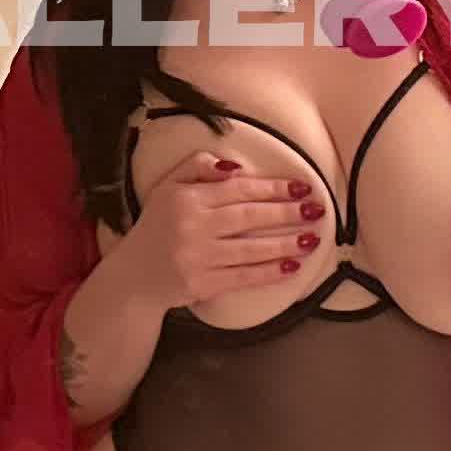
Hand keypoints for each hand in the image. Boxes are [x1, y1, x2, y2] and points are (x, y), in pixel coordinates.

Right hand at [113, 144, 321, 310]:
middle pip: (249, 216)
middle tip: (316, 210)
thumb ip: (197, 168)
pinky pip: (243, 276)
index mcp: (187, 198)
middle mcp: (194, 225)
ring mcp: (199, 257)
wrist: (133, 276)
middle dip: (286, 213)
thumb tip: (235, 167)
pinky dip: (269, 272)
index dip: (273, 188)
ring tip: (312, 239)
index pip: (238, 189)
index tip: (301, 187)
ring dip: (285, 244)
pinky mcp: (203, 283)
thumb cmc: (156, 227)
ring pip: (251, 248)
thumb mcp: (167, 187)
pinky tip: (291, 267)